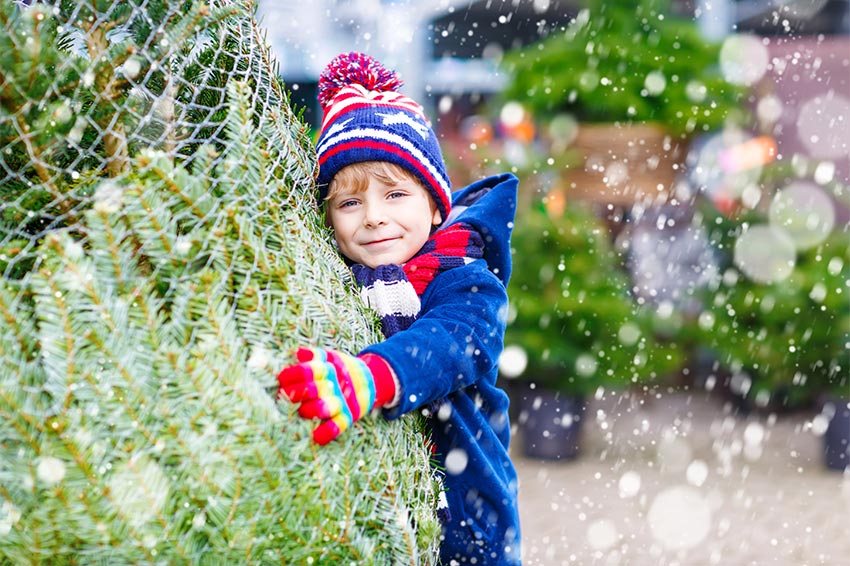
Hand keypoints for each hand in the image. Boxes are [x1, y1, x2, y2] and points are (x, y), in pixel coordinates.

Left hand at [277, 347, 396, 444]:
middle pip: (313, 389)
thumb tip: (298, 353)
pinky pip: (338, 426)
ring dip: (309, 410)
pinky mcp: (348, 417)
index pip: (307, 371)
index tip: (280, 378)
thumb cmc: (338, 370)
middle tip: (282, 395)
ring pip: (324, 407)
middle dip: (295, 393)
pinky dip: (328, 433)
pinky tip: (316, 437)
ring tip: (299, 411)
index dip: (292, 374)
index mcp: (328, 369)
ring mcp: (341, 402)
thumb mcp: (329, 357)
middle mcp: (334, 386)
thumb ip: (314, 355)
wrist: (368, 381)